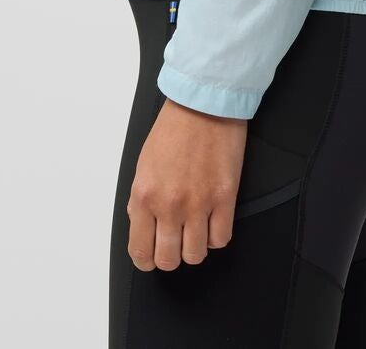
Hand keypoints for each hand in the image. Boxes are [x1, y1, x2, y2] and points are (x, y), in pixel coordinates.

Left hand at [127, 97, 247, 269]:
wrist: (203, 105)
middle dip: (170, 256)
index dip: (146, 260)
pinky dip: (216, 236)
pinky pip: (221, 239)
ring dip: (195, 247)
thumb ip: (142, 200)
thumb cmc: (173, 129)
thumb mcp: (144, 165)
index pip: (141, 251)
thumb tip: (144, 227)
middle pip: (169, 260)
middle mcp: (170, 205)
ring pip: (196, 255)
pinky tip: (213, 221)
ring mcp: (199, 203)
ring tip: (195, 231)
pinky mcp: (225, 198)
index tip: (152, 255)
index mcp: (144, 196)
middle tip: (175, 242)